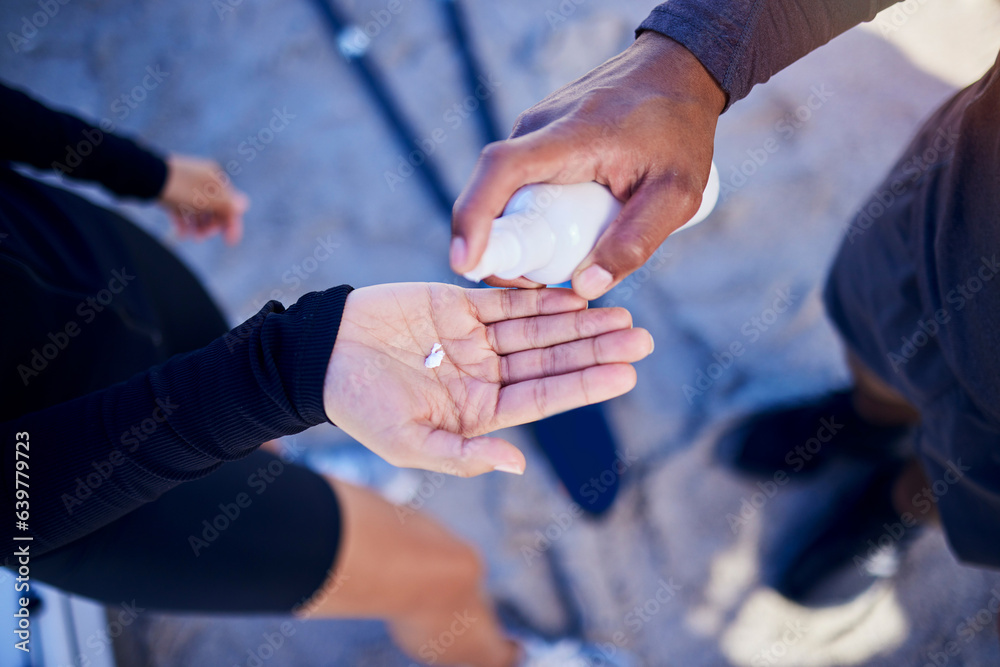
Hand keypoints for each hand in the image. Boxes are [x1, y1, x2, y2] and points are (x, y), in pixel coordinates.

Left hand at [158, 154, 248, 244]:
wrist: (145, 176)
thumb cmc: (180, 187)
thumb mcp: (207, 199)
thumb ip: (227, 204)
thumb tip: (245, 205)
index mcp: (215, 178)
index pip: (230, 204)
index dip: (232, 224)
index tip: (230, 242)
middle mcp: (203, 179)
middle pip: (215, 208)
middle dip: (212, 225)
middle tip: (203, 237)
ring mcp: (186, 185)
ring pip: (198, 210)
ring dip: (199, 226)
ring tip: (192, 237)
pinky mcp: (171, 191)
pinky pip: (183, 209)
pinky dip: (184, 221)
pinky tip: (181, 233)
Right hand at [323, 284, 653, 476]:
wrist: (319, 355)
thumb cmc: (360, 407)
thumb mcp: (409, 443)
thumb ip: (463, 455)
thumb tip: (517, 463)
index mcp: (479, 411)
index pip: (544, 397)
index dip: (585, 384)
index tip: (626, 373)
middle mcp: (486, 374)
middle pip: (552, 360)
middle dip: (596, 349)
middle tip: (641, 338)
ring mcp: (475, 338)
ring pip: (539, 328)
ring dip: (580, 322)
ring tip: (621, 315)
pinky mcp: (459, 304)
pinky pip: (509, 300)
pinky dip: (541, 297)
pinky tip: (575, 296)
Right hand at [451, 32, 725, 298]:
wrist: (679, 70)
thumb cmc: (680, 130)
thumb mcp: (677, 195)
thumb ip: (635, 241)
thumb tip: (585, 287)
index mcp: (570, 136)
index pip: (500, 171)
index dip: (473, 217)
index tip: (464, 263)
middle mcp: (539, 127)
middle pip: (492, 191)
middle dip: (496, 245)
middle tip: (532, 285)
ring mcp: (534, 128)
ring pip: (504, 189)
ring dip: (517, 229)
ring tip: (558, 259)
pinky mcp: (538, 134)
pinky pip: (519, 180)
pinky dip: (528, 211)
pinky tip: (561, 230)